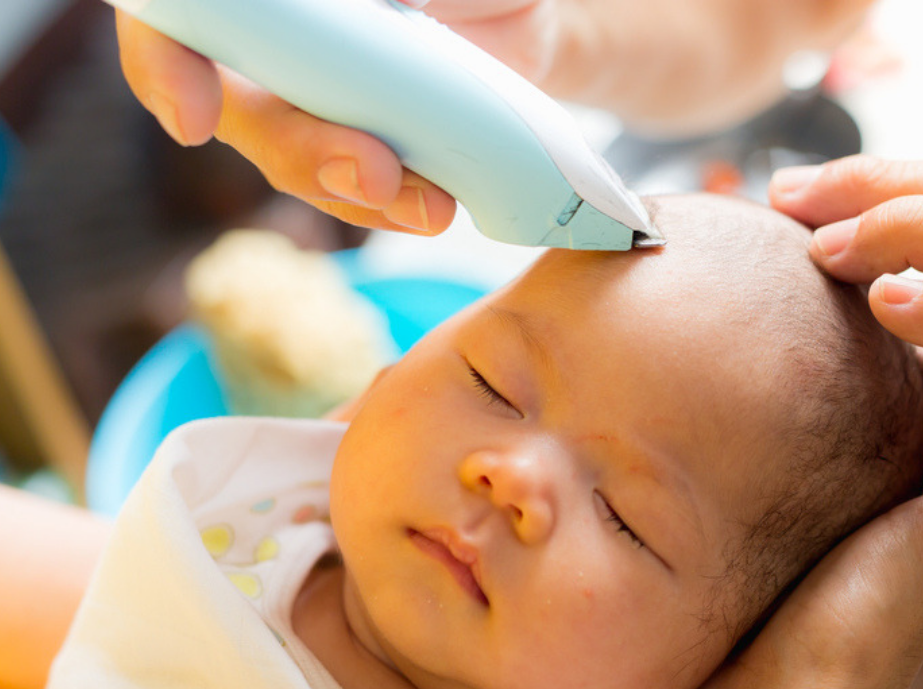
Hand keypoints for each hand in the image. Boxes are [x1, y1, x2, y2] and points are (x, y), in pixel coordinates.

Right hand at [113, 1, 556, 233]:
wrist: (536, 22)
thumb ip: (398, 0)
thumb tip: (384, 14)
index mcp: (270, 4)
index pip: (174, 19)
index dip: (163, 64)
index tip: (191, 119)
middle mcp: (275, 40)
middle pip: (241, 109)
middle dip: (302, 152)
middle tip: (376, 173)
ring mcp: (315, 101)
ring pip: (296, 163)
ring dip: (357, 195)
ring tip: (433, 206)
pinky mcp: (361, 149)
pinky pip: (354, 193)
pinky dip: (390, 209)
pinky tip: (432, 210)